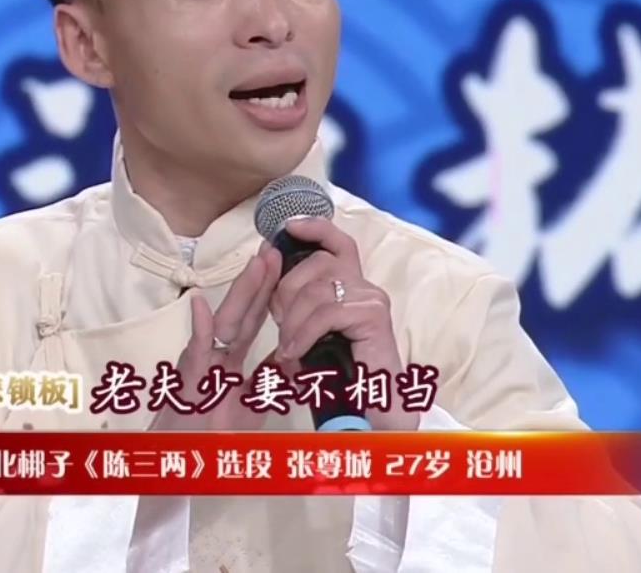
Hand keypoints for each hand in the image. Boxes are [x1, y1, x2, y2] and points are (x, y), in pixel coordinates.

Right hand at [150, 240, 283, 430]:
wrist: (179, 470)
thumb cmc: (209, 441)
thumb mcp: (250, 409)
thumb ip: (270, 382)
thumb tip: (299, 356)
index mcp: (229, 364)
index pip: (253, 323)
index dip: (269, 295)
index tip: (285, 266)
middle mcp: (214, 359)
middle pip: (241, 315)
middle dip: (259, 283)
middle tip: (274, 249)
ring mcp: (200, 370)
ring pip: (222, 327)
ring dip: (240, 295)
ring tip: (257, 264)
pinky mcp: (185, 386)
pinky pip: (194, 356)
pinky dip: (198, 331)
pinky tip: (201, 305)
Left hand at [268, 217, 416, 430]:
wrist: (373, 412)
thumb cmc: (338, 378)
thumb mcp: (308, 335)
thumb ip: (293, 305)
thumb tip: (267, 270)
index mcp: (350, 286)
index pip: (336, 242)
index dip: (314, 228)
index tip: (287, 228)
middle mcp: (364, 287)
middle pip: (315, 264)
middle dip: (285, 291)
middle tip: (278, 326)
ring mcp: (371, 299)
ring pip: (316, 290)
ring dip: (292, 322)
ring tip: (287, 350)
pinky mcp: (373, 316)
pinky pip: (326, 312)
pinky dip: (302, 335)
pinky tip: (295, 354)